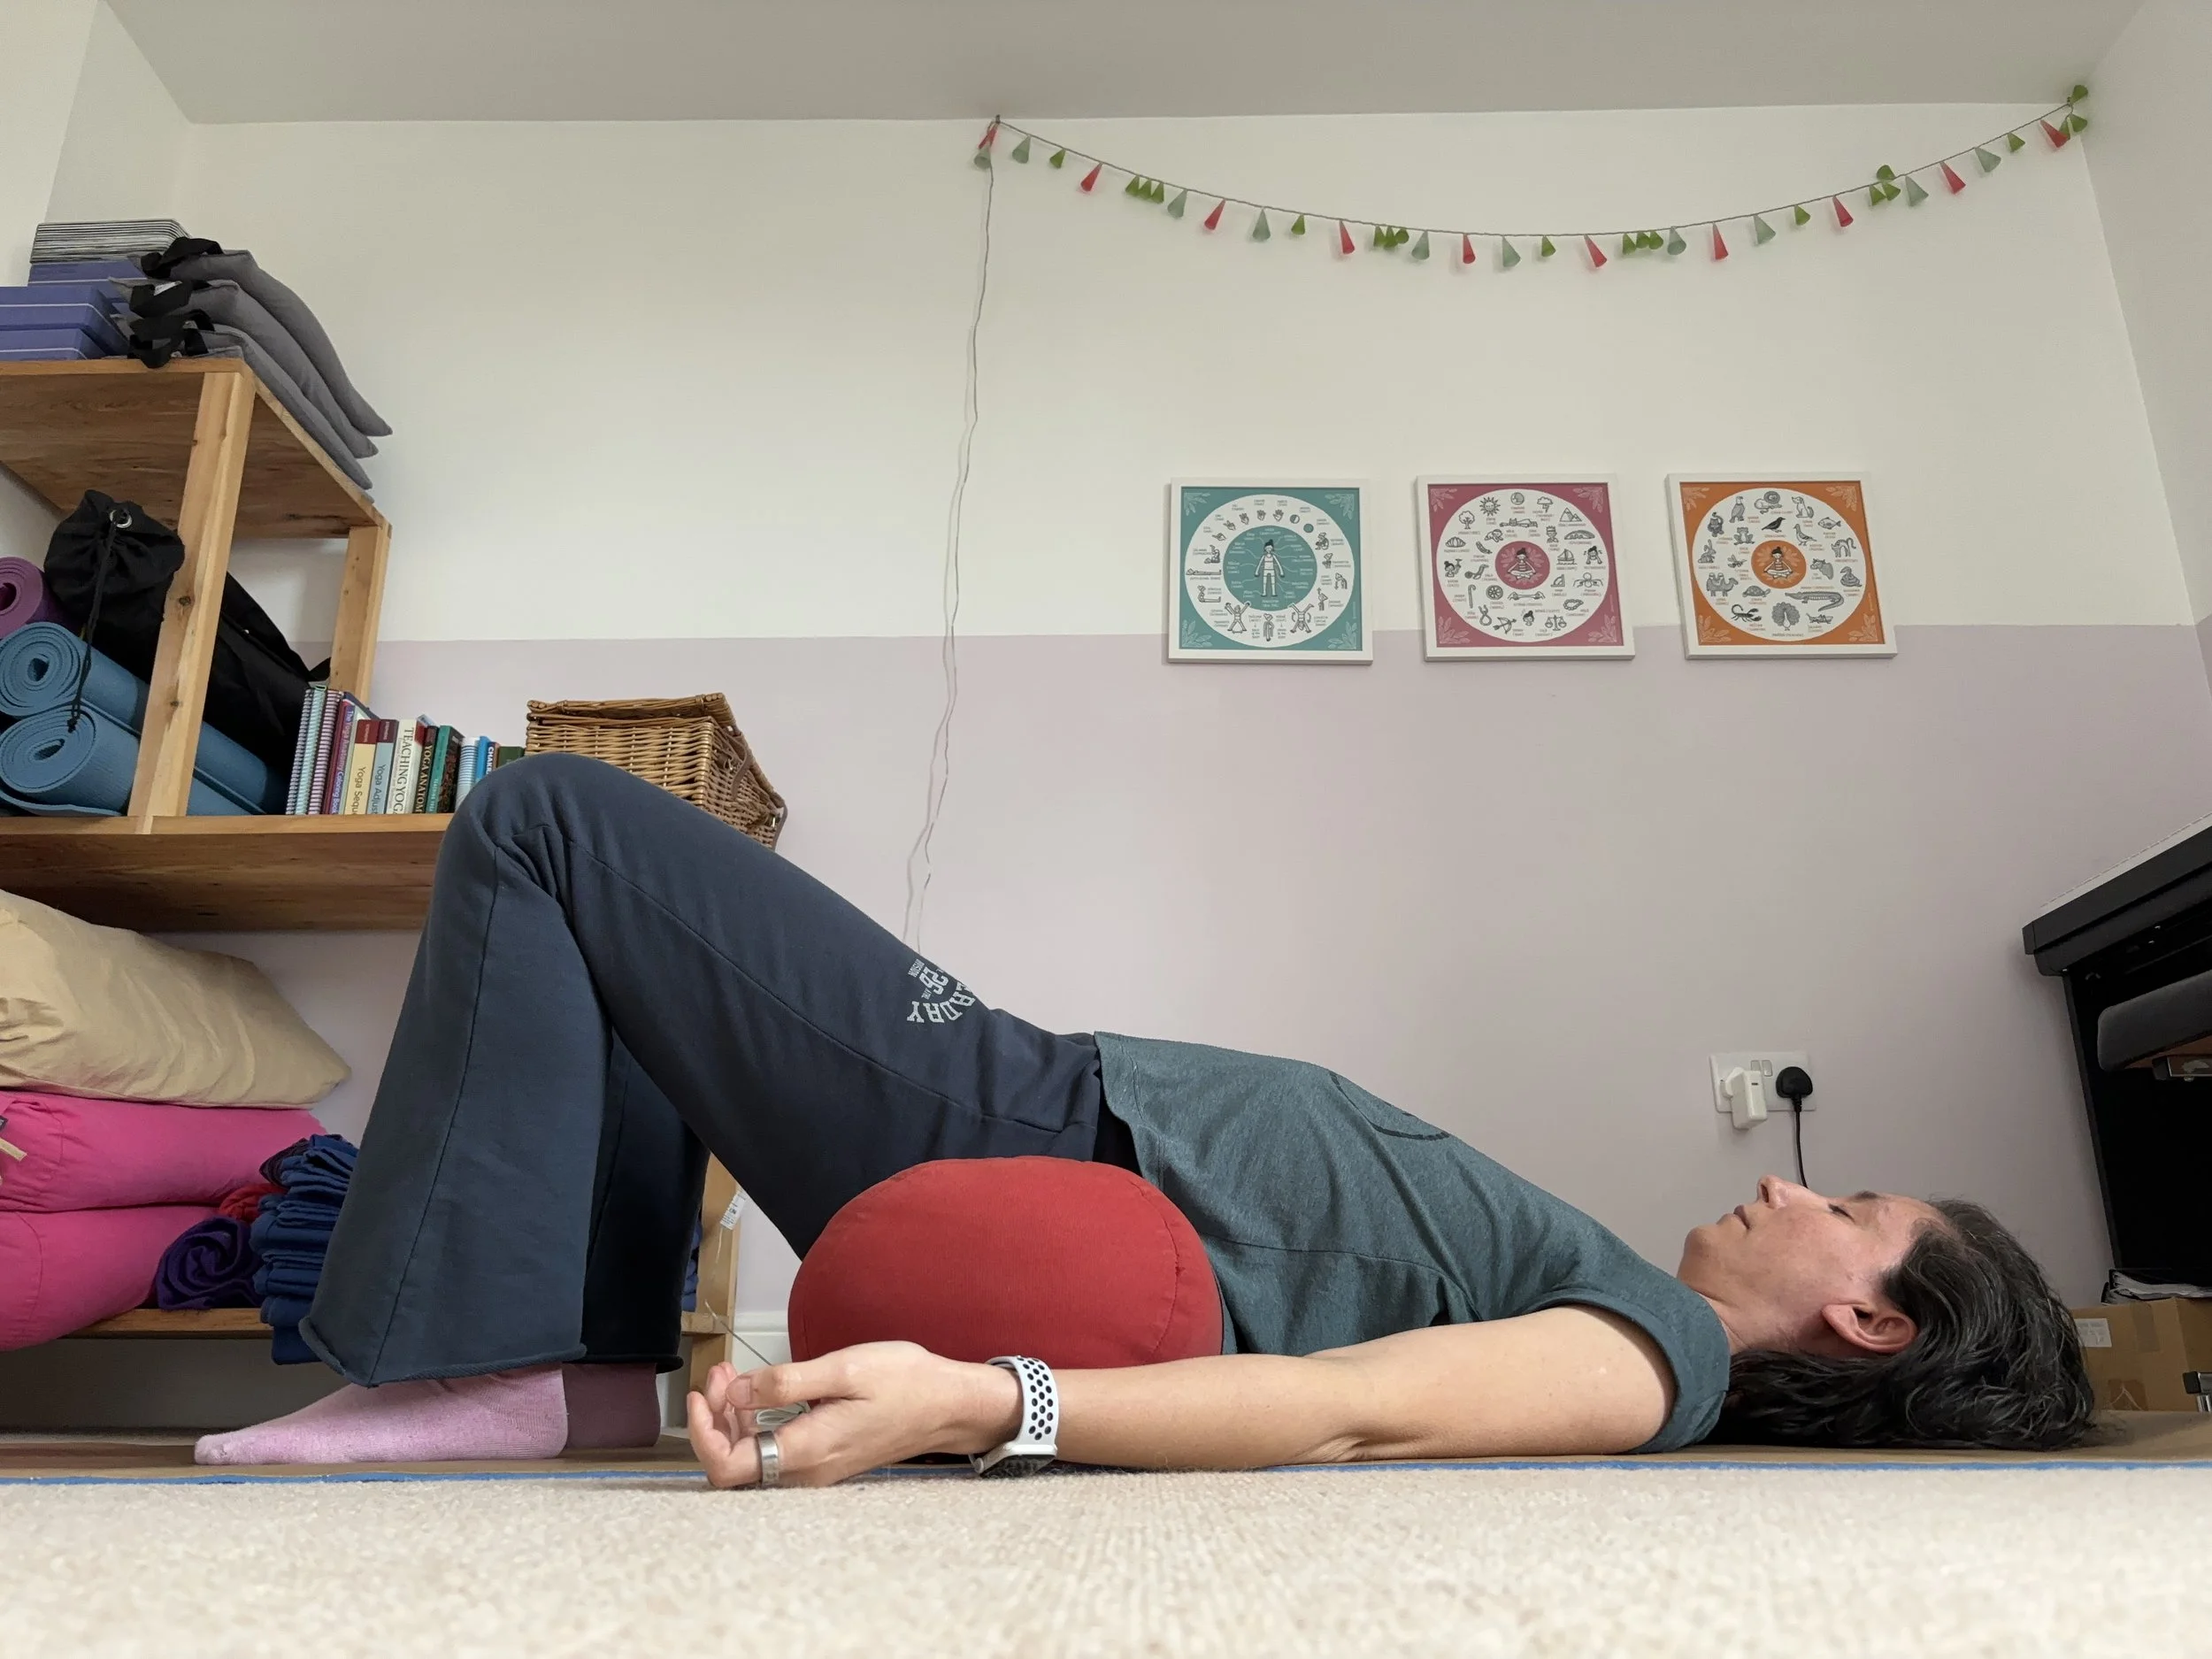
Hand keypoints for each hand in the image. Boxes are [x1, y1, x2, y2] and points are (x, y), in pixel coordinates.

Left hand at [685, 1341, 1020, 1489]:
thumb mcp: (845, 1368)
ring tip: (735, 1375)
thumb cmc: (906, 1383)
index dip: (701, 1433)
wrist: (948, 1405)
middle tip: (721, 1373)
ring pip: (752, 1458)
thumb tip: (737, 1392)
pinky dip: (757, 1422)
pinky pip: (774, 1452)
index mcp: (807, 1450)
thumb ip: (786, 1381)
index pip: (727, 1467)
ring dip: (734, 1418)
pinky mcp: (823, 1459)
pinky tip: (761, 1391)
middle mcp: (806, 1471)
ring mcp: (815, 1469)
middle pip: (734, 1463)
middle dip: (716, 1418)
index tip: (700, 1395)